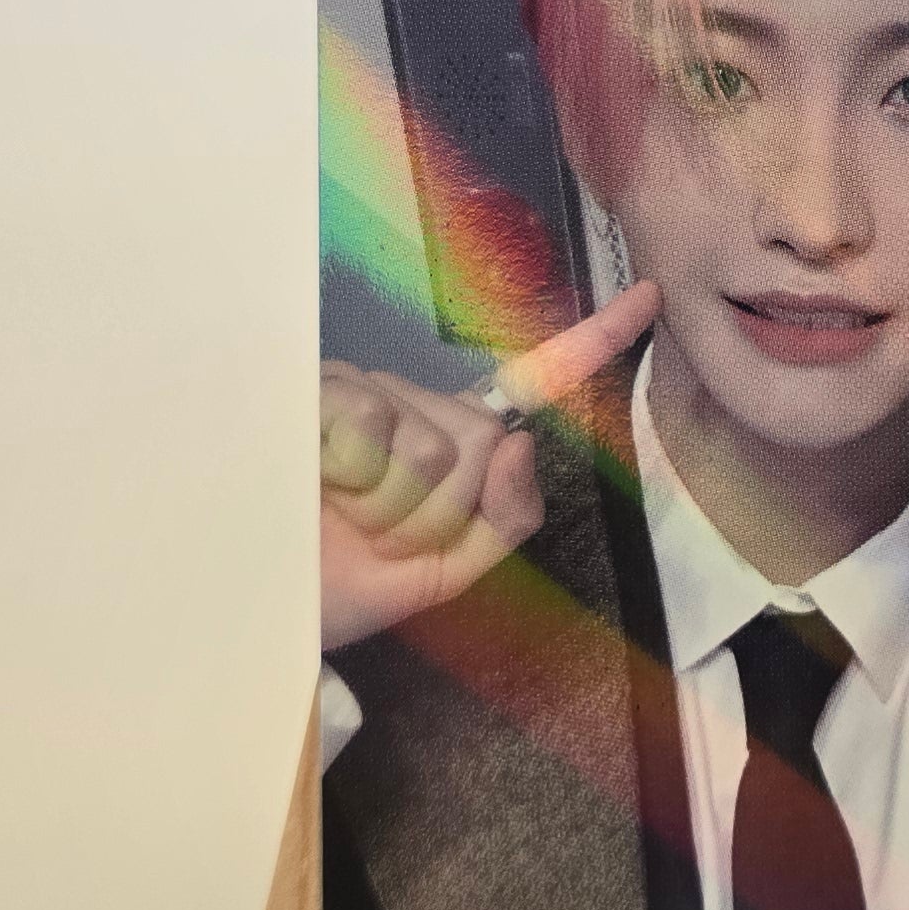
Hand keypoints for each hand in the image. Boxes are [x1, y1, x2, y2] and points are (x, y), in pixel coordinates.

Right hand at [319, 280, 659, 652]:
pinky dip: (355, 482)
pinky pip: (377, 430)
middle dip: (441, 511)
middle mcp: (409, 401)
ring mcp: (362, 392)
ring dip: (394, 508)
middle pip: (480, 438)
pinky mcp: (316, 394)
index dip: (591, 342)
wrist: (256, 610)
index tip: (652, 299)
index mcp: (445, 437)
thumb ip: (504, 518)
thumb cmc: (342, 584)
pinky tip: (314, 487)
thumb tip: (520, 442)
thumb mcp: (446, 571)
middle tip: (381, 534)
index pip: (527, 386)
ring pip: (435, 444)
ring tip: (343, 517)